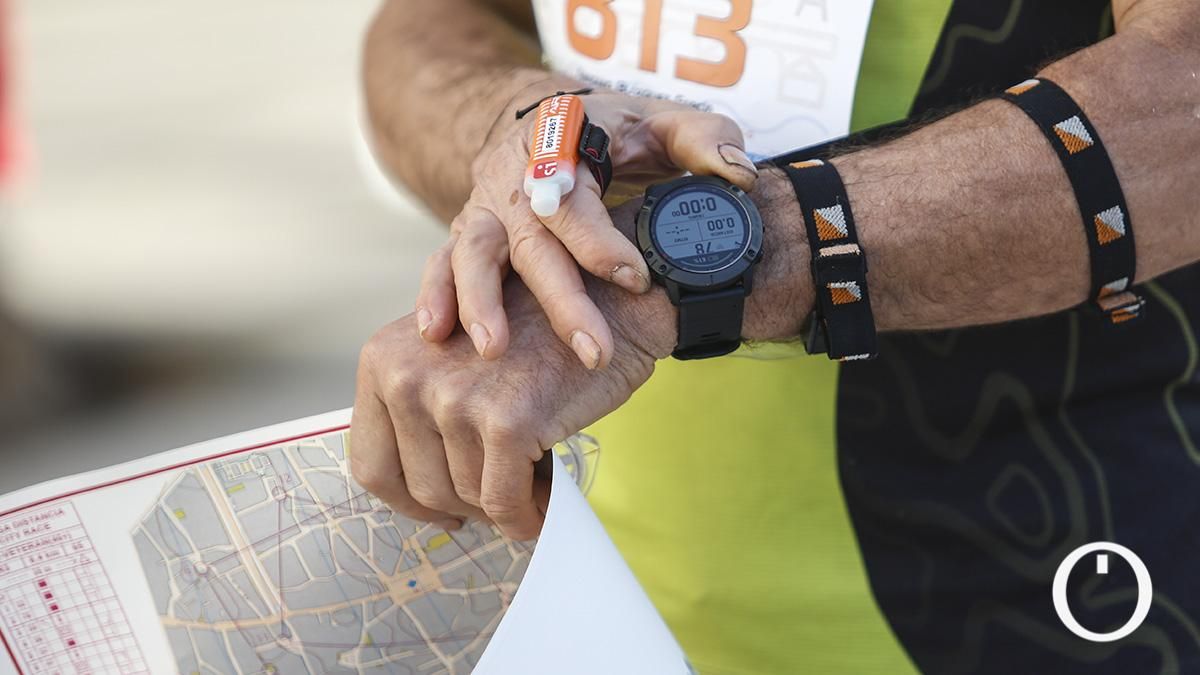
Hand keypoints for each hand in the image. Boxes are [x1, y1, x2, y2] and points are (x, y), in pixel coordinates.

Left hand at [350, 263, 673, 540]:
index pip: (371, 462)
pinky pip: (504, 502)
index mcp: (383, 359)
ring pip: (465, 497)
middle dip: (464, 505)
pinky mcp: (506, 420)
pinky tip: (544, 507)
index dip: (407, 499)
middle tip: (503, 499)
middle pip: (420, 486)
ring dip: (501, 509)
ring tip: (531, 492)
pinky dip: (525, 517)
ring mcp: (455, 398)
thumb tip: (415, 489)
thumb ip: (420, 403)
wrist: (609, 305)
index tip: (442, 508)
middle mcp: (407, 375)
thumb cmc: (536, 334)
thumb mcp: (451, 352)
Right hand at [415, 91, 758, 369]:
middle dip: (560, 299)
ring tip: (493, 349)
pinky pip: (441, 261)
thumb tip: (739, 176)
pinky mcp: (469, 230)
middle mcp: (514, 176)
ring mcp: (485, 204)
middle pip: (530, 241)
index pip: (576, 200)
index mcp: (562, 143)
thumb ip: (707, 141)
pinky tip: (436, 333)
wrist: (549, 120)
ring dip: (480, 301)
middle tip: (592, 352)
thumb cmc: (615, 131)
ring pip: (475, 253)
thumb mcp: (664, 122)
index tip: (636, 279)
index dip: (601, 242)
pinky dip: (436, 295)